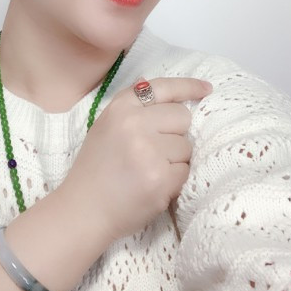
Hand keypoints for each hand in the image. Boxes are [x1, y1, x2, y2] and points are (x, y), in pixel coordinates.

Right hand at [56, 77, 211, 244]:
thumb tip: (150, 83)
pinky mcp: (160, 178)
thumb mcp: (105, 125)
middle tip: (155, 149)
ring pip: (187, 146)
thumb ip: (130, 106)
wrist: (84, 207)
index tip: (206, 89)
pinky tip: (152, 184)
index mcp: (120, 108)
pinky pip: (185, 171)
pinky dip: (174, 180)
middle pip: (182, 116)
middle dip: (176, 132)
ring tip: (149, 169)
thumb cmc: (96, 166)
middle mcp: (134, 123)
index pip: (163, 87)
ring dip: (175, 159)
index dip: (188, 86)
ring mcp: (148, 150)